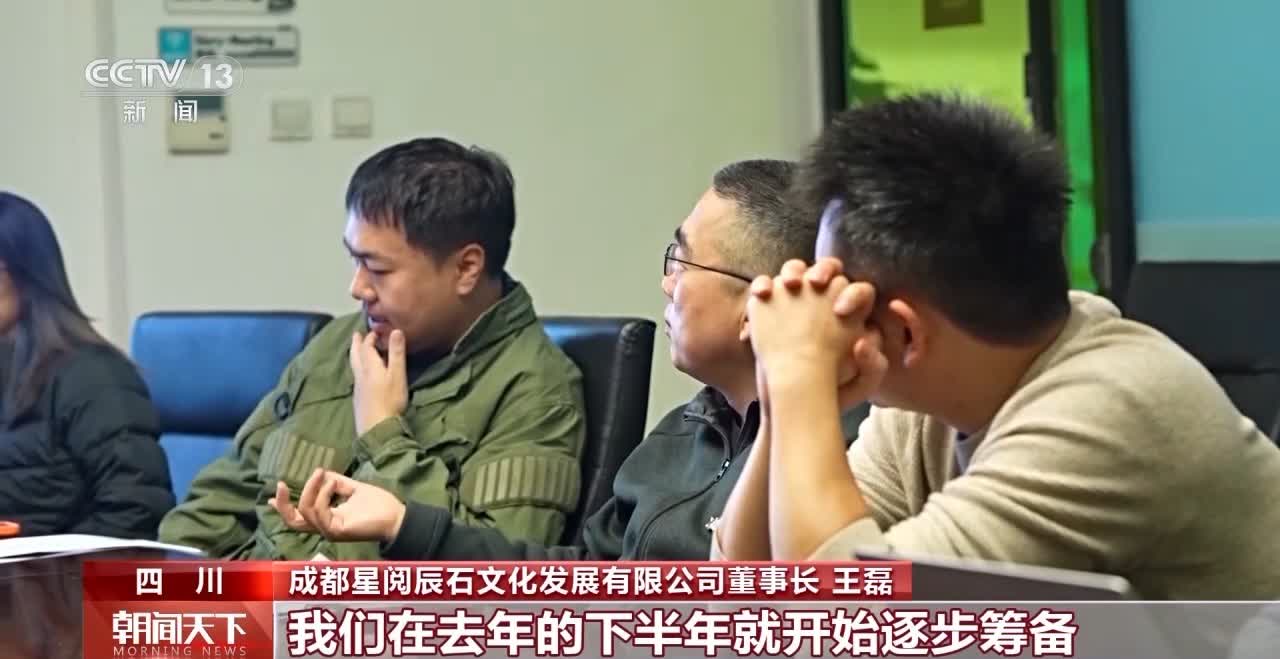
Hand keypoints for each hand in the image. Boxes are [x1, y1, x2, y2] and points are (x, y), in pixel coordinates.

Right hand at [269, 469, 406, 543]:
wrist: (397, 516)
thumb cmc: (378, 505)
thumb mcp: (353, 488)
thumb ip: (336, 482)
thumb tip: (320, 473)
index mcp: (326, 519)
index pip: (299, 517)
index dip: (282, 508)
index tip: (268, 497)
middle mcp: (324, 527)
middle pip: (292, 522)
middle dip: (282, 504)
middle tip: (281, 484)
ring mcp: (330, 531)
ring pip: (305, 512)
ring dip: (311, 489)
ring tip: (323, 473)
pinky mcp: (337, 531)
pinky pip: (320, 513)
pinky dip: (323, 494)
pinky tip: (333, 483)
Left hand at [350, 329, 407, 436]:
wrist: (377, 427)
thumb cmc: (390, 400)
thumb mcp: (397, 375)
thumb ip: (396, 353)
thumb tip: (396, 330)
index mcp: (370, 366)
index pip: (366, 347)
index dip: (370, 337)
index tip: (374, 330)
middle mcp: (360, 375)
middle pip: (355, 355)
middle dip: (356, 344)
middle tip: (356, 335)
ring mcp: (358, 388)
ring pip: (354, 366)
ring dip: (355, 355)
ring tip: (356, 351)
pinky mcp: (358, 399)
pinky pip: (356, 377)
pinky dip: (358, 369)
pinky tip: (361, 374)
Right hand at [747, 259, 886, 408]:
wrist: (793, 400)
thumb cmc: (829, 391)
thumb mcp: (861, 384)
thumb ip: (874, 365)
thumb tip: (863, 341)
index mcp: (851, 317)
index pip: (859, 290)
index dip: (853, 294)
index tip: (840, 311)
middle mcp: (825, 304)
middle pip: (827, 272)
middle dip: (822, 271)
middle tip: (814, 284)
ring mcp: (796, 304)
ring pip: (795, 272)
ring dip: (793, 271)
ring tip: (788, 284)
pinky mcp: (770, 310)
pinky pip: (765, 287)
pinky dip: (762, 286)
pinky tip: (762, 296)